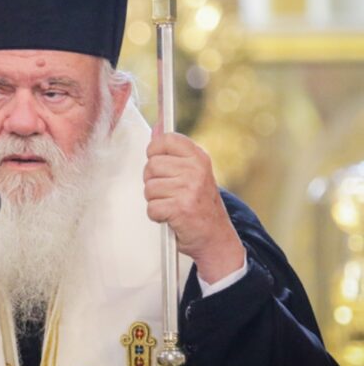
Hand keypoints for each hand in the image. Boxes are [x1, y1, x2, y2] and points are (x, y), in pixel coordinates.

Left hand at [143, 125, 244, 282]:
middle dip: (153, 181)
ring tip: (172, 205)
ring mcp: (189, 189)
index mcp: (198, 158)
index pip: (165, 140)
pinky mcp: (181, 208)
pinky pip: (152, 208)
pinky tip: (171, 217)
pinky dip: (157, 216)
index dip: (155, 152)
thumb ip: (174, 153)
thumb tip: (156, 128)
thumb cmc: (199, 204)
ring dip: (155, 200)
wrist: (216, 238)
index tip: (160, 165)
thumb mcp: (193, 173)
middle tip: (169, 192)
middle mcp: (195, 170)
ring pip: (149, 188)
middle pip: (151, 166)